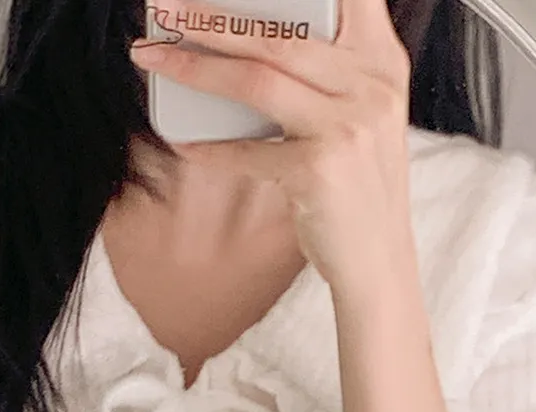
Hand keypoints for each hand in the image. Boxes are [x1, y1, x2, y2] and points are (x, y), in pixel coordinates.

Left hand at [135, 0, 414, 318]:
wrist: (380, 262)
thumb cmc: (358, 183)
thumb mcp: (361, 112)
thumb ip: (327, 68)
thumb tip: (245, 36)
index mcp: (381, 60)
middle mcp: (371, 85)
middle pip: (279, 34)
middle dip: (213, 18)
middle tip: (167, 9)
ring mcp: (348, 127)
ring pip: (256, 81)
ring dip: (195, 67)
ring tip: (153, 57)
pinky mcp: (320, 171)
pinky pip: (248, 152)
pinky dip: (210, 148)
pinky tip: (183, 141)